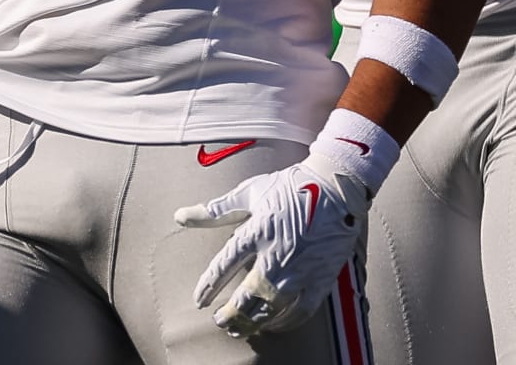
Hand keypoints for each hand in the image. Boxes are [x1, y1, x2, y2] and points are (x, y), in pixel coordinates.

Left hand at [174, 155, 367, 337]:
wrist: (336, 187)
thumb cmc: (290, 186)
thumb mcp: (249, 193)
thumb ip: (214, 210)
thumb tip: (179, 216)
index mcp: (256, 233)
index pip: (223, 266)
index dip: (208, 287)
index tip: (199, 300)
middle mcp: (276, 256)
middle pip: (246, 296)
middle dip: (230, 314)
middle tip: (220, 321)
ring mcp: (300, 270)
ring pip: (272, 308)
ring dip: (253, 321)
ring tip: (241, 329)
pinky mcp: (321, 277)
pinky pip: (302, 310)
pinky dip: (287, 322)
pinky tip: (275, 324)